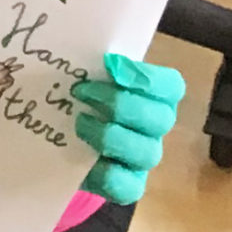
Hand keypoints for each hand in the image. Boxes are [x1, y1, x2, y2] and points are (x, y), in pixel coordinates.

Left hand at [72, 51, 184, 206]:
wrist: (60, 140)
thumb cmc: (79, 99)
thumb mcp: (83, 76)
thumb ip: (86, 62)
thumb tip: (66, 44)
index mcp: (154, 95)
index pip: (170, 86)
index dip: (148, 77)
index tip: (111, 64)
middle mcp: (154, 126)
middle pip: (160, 119)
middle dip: (121, 104)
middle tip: (82, 92)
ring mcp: (142, 157)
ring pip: (147, 152)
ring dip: (111, 136)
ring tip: (79, 123)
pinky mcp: (128, 185)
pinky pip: (129, 187)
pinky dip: (107, 174)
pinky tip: (86, 161)